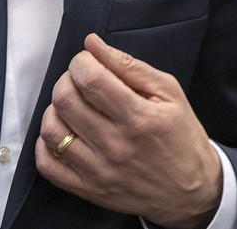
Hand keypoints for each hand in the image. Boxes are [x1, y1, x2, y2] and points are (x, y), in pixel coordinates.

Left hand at [36, 34, 222, 228]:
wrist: (191, 192)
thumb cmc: (182, 138)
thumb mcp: (169, 93)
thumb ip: (129, 66)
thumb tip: (92, 43)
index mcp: (139, 118)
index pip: (90, 78)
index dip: (82, 62)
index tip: (89, 63)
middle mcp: (116, 146)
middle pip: (65, 100)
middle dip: (67, 80)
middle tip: (80, 82)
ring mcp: (99, 171)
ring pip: (51, 130)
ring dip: (55, 110)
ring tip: (72, 107)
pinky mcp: (88, 190)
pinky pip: (47, 165)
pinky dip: (45, 144)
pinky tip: (63, 133)